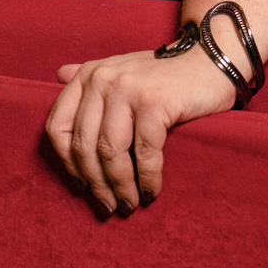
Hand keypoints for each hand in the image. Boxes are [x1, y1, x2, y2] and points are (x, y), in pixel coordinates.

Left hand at [44, 44, 235, 215]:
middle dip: (96, 184)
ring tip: (130, 204)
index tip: (84, 186)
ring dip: (120, 187)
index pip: (59, 127)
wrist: (209, 61)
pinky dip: (147, 179)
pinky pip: (144, 154)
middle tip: (109, 206)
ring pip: (111, 153)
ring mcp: (127, 88)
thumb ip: (90, 78)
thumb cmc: (163, 75)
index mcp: (88, 74)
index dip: (69, 164)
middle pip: (84, 146)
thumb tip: (58, 74)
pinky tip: (152, 191)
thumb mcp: (122, 70)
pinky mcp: (154, 102)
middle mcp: (102, 78)